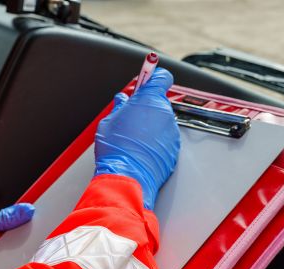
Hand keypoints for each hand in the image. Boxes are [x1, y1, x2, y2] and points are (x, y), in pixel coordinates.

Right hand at [94, 67, 180, 209]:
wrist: (128, 176)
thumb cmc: (117, 149)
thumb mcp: (109, 121)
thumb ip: (120, 106)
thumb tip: (122, 101)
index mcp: (149, 99)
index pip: (161, 76)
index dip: (153, 77)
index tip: (147, 79)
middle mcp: (165, 112)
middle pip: (159, 101)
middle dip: (147, 107)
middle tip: (131, 117)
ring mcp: (172, 131)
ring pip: (162, 121)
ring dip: (152, 126)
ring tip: (134, 139)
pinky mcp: (174, 148)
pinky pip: (165, 138)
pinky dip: (156, 141)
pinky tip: (142, 150)